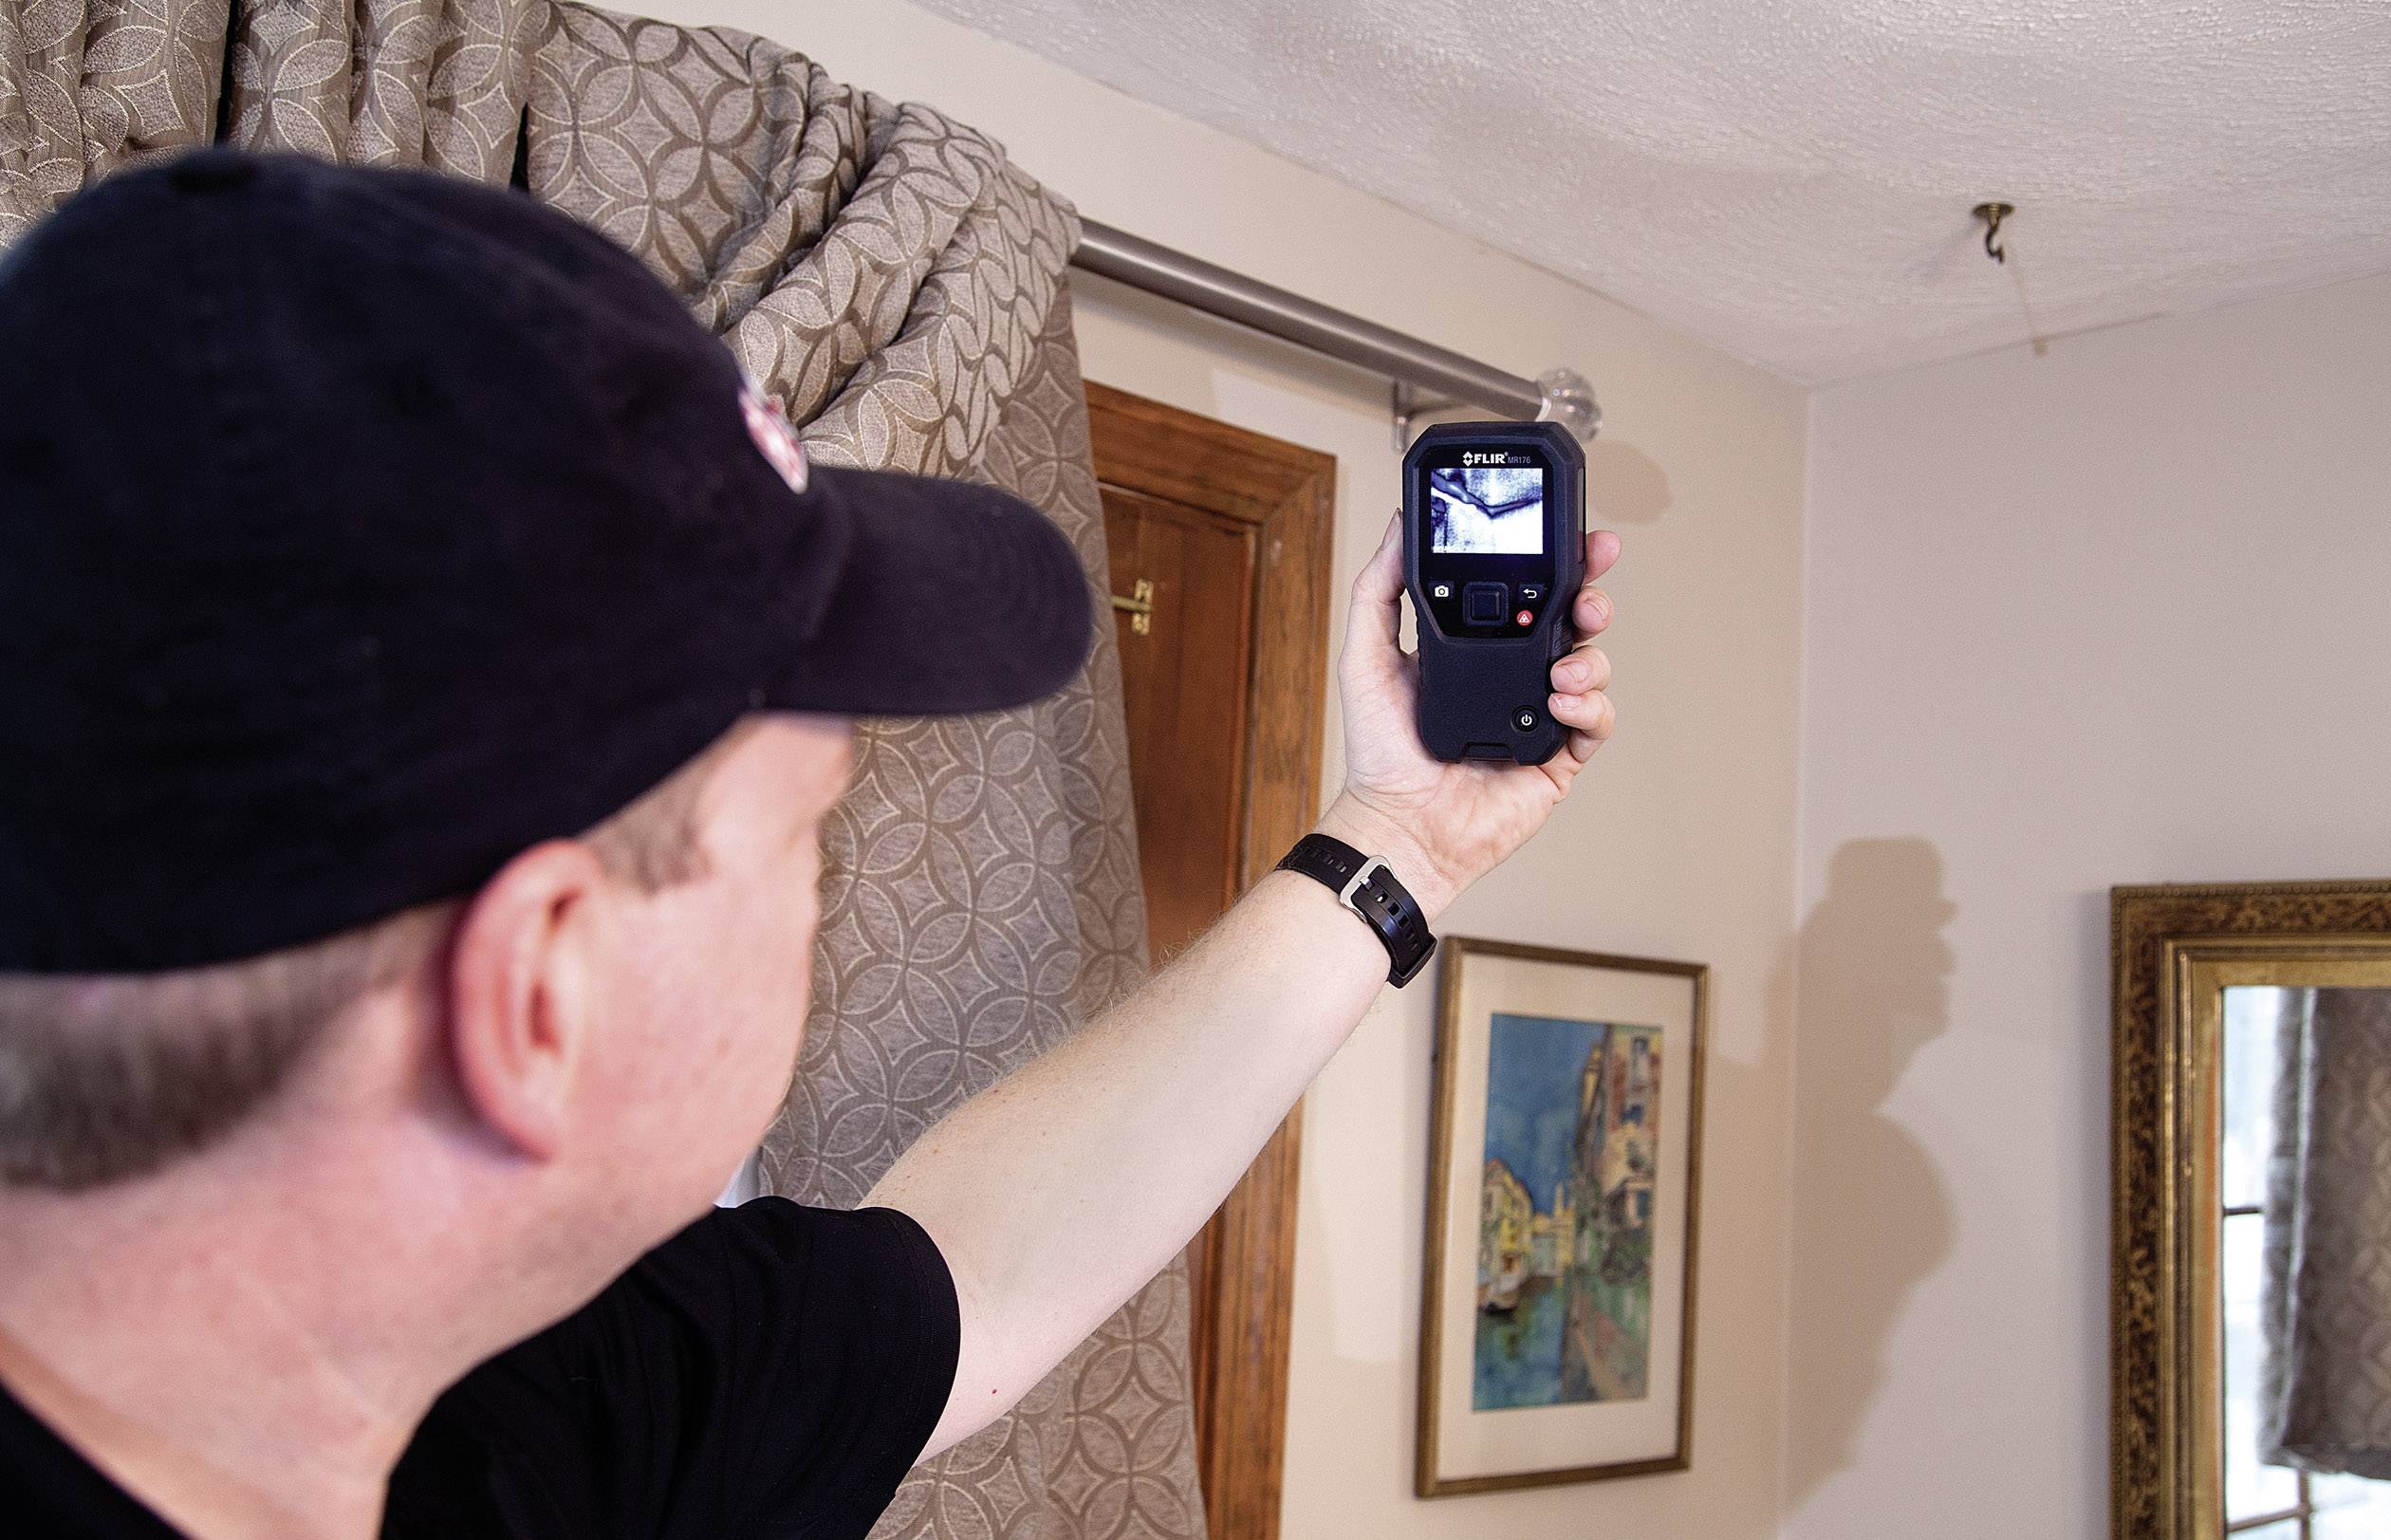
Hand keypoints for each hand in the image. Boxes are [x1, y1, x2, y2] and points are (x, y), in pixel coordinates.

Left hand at [1314, 513, 1619, 918]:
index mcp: (1478, 647)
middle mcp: (1514, 676)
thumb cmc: (1378, 751)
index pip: (1528, 593)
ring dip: (1590, 653)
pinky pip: (1595, 722)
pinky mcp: (1556, 757)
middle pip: (1573, 621)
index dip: (1559, 563)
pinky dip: (1589, 705)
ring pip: (1592, 665)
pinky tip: (1560, 699)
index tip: (1578, 536)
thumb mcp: (1366, 655)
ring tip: (1562, 665)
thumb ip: (1379, 589)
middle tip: (1591, 588)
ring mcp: (1538, 716)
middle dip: (1593, 596)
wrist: (1397, 824)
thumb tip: (1396, 528)